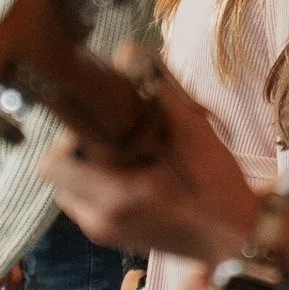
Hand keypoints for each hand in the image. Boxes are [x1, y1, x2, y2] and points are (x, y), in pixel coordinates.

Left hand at [39, 42, 259, 264]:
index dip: (70, 135)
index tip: (102, 124)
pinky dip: (98, 183)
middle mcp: (99, 221)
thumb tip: (127, 51)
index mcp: (115, 197)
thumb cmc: (217, 186)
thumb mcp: (194, 130)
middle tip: (116, 136)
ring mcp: (104, 233)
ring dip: (87, 166)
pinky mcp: (112, 238)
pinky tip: (134, 174)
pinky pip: (85, 202)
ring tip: (126, 155)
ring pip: (69, 187)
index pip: (53, 163)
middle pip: (56, 174)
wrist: (236, 238)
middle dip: (78, 148)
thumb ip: (159, 88)